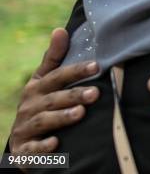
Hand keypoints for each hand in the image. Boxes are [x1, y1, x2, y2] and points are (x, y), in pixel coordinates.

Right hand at [9, 28, 99, 153]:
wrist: (22, 139)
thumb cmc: (39, 103)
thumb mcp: (43, 80)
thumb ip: (54, 58)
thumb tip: (60, 29)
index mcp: (37, 87)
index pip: (57, 76)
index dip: (76, 70)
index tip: (97, 65)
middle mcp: (30, 105)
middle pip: (53, 99)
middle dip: (73, 95)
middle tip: (96, 93)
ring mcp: (26, 127)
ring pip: (44, 121)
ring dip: (62, 117)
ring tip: (80, 113)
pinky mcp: (24, 149)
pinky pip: (32, 149)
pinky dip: (43, 147)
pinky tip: (56, 143)